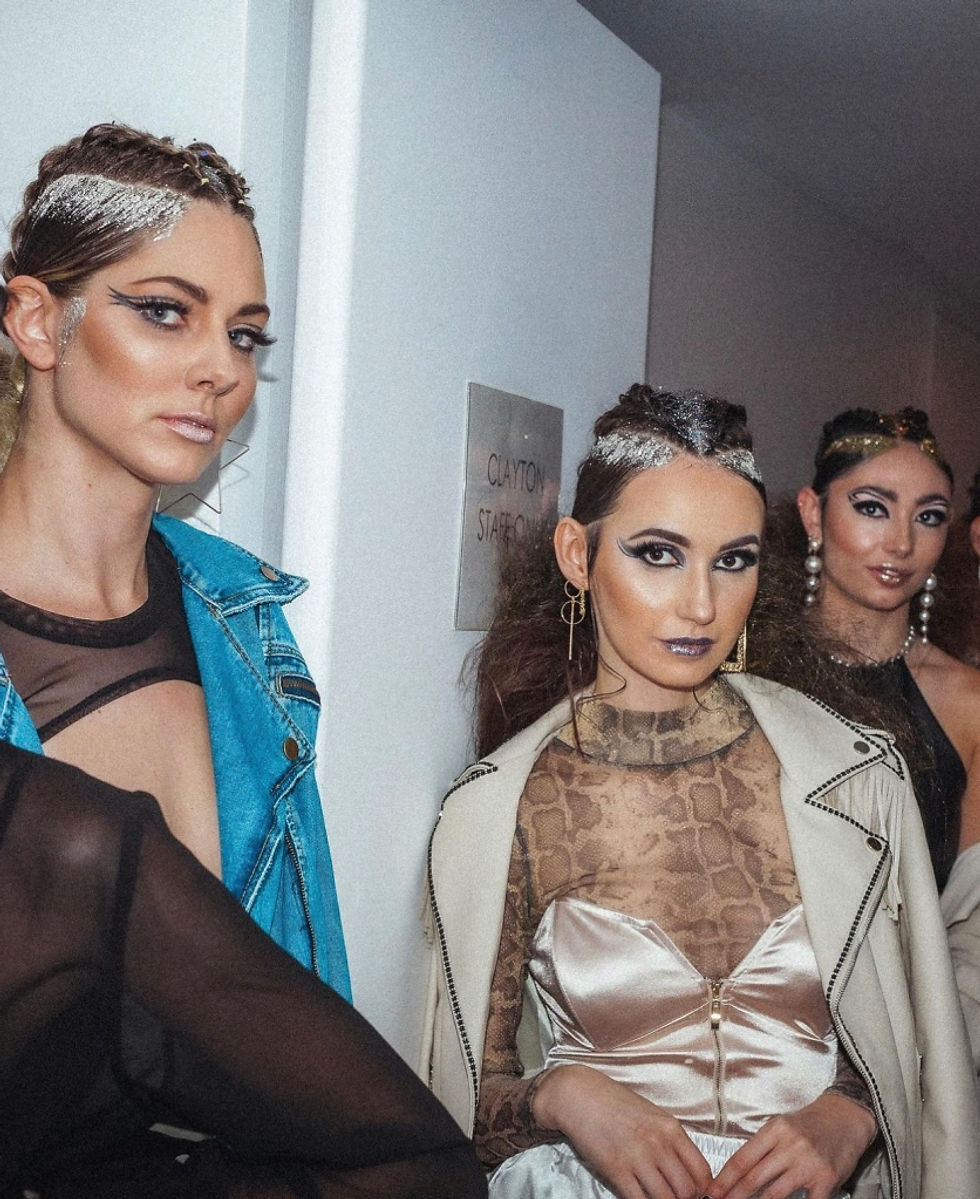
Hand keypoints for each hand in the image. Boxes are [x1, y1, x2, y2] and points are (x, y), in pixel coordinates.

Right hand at [532, 1065, 711, 1198]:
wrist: (578, 1094)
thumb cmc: (613, 1103)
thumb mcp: (651, 1114)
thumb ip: (670, 1140)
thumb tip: (686, 1170)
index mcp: (671, 1129)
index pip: (702, 1172)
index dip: (702, 1190)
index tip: (695, 1194)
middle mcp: (658, 1144)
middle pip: (687, 1190)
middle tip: (673, 1197)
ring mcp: (638, 1158)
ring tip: (655, 1197)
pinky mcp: (616, 1170)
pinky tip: (639, 1198)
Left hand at [706, 1092, 876, 1198]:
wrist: (846, 1117)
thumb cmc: (811, 1123)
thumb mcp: (782, 1126)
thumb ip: (764, 1147)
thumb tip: (739, 1172)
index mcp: (774, 1130)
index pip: (742, 1159)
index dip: (725, 1179)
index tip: (713, 1191)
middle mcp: (789, 1145)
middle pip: (754, 1177)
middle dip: (735, 1195)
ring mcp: (808, 1163)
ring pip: (775, 1194)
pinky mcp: (826, 1179)